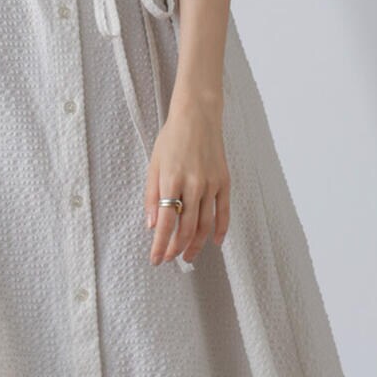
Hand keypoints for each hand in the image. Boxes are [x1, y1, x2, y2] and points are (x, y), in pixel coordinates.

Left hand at [145, 94, 229, 266]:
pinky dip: (221, 230)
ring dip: (196, 245)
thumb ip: (152, 195)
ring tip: (188, 257)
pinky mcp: (224, 182)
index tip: (156, 259)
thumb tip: (152, 225)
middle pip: (187, 227)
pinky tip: (215, 243)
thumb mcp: (154, 164)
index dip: (160, 244)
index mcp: (171, 179)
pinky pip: (224, 212)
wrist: (198, 116)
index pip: (166, 221)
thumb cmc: (172, 139)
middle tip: (170, 260)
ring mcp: (211, 184)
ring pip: (205, 224)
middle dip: (177, 248)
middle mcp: (193, 184)